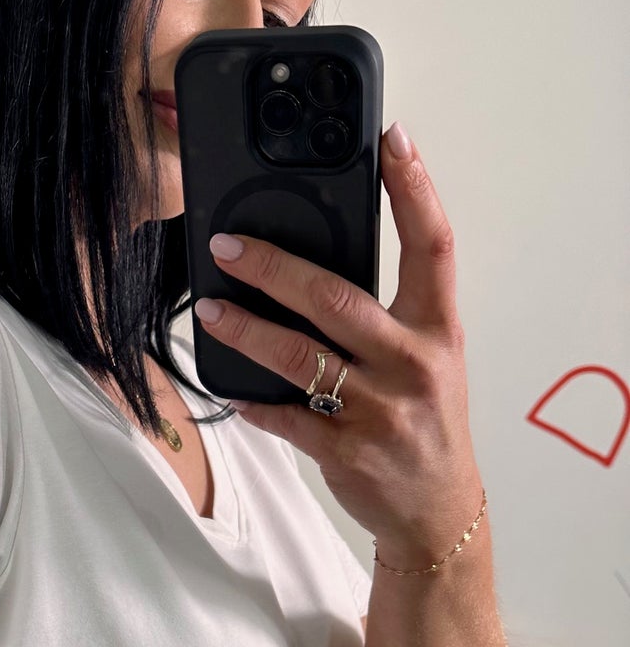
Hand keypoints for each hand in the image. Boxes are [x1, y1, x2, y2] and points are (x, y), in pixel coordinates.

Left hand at [193, 124, 483, 570]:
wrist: (436, 509)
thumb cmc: (426, 421)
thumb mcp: (429, 358)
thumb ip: (388, 313)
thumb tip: (314, 265)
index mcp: (438, 329)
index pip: (433, 244)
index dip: (414, 187)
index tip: (391, 138)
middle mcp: (412, 363)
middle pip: (338, 298)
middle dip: (275, 267)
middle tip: (227, 244)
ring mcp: (379, 410)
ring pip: (300, 357)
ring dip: (246, 329)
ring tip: (208, 307)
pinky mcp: (347, 451)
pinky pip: (287, 417)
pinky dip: (252, 401)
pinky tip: (228, 386)